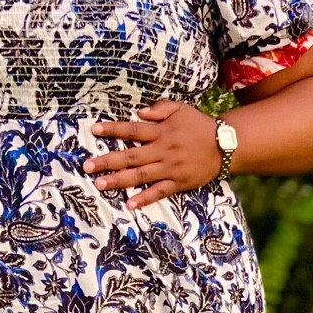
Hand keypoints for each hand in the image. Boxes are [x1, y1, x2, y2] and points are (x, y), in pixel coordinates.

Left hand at [85, 101, 220, 207]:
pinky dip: (145, 198)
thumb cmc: (200, 126)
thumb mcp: (181, 109)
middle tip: (86, 166)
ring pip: (140, 175)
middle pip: (130, 156)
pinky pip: (159, 192)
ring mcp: (170, 168)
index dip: (113, 130)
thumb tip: (139, 112)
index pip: (132, 129)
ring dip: (118, 180)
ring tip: (99, 184)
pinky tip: (130, 204)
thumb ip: (160, 108)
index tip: (94, 130)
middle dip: (107, 160)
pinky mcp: (178, 182)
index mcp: (161, 132)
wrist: (226, 145)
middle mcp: (163, 150)